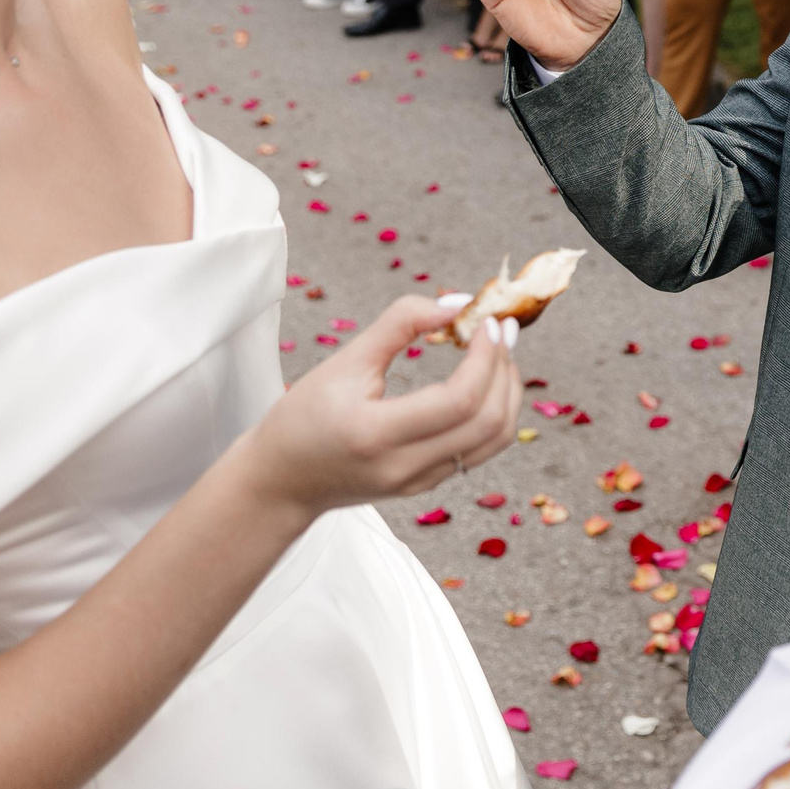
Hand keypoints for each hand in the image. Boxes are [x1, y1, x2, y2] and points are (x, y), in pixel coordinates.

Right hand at [242, 297, 521, 515]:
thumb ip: (399, 325)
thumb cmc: (302, 418)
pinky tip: (484, 380)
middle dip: (505, 368)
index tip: (487, 321)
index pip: (460, 400)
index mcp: (376, 434)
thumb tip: (456, 303)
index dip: (486, 356)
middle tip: (502, 329)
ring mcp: (419, 482)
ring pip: (495, 440)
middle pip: (488, 422)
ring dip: (508, 392)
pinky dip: (494, 411)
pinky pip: (480, 450)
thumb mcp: (343, 362)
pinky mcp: (427, 486)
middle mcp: (404, 466)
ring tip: (499, 352)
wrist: (281, 482)